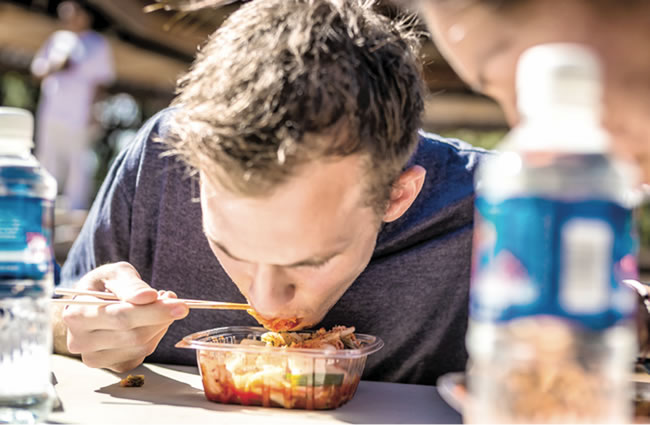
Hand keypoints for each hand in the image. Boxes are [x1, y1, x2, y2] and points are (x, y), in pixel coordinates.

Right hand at [61, 262, 188, 371]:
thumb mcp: (115, 273)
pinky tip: (151, 321)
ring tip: (160, 305)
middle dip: (162, 317)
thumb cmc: (103, 286)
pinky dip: (155, 335)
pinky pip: (143, 354)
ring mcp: (95, 358)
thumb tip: (149, 297)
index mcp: (76, 314)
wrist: (91, 304)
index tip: (181, 305)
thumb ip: (131, 284)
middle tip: (175, 301)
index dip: (154, 311)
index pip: (121, 317)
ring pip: (142, 346)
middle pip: (134, 335)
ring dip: (160, 325)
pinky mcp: (112, 366)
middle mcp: (80, 341)